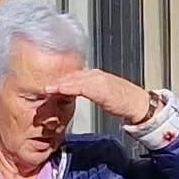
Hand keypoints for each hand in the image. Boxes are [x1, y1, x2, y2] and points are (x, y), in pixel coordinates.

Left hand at [29, 64, 156, 126]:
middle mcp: (94, 75)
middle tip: (38, 85)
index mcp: (93, 76)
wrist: (139, 104)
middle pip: (70, 75)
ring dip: (59, 83)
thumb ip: (85, 91)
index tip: (42, 84)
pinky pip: (83, 86)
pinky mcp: (103, 87)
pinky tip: (60, 89)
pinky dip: (70, 86)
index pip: (70, 76)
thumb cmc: (122, 101)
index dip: (56, 80)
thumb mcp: (99, 95)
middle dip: (54, 79)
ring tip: (45, 87)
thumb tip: (70, 95)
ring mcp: (98, 79)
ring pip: (74, 78)